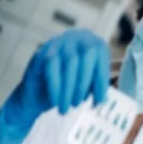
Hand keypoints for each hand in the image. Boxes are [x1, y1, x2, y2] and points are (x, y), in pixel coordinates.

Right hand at [0, 28, 110, 143]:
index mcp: (92, 42)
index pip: (101, 56)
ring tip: (67, 106)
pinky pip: (51, 69)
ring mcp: (57, 43)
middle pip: (86, 57)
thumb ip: (97, 84)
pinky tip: (56, 101)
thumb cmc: (65, 89)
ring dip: (69, 88)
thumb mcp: (86, 85)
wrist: (35, 95)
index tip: (99, 101)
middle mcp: (75, 37)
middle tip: (78, 104)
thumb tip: (107, 95)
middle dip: (83, 84)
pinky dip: (55, 88)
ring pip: (69, 63)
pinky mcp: (41, 53)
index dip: (101, 79)